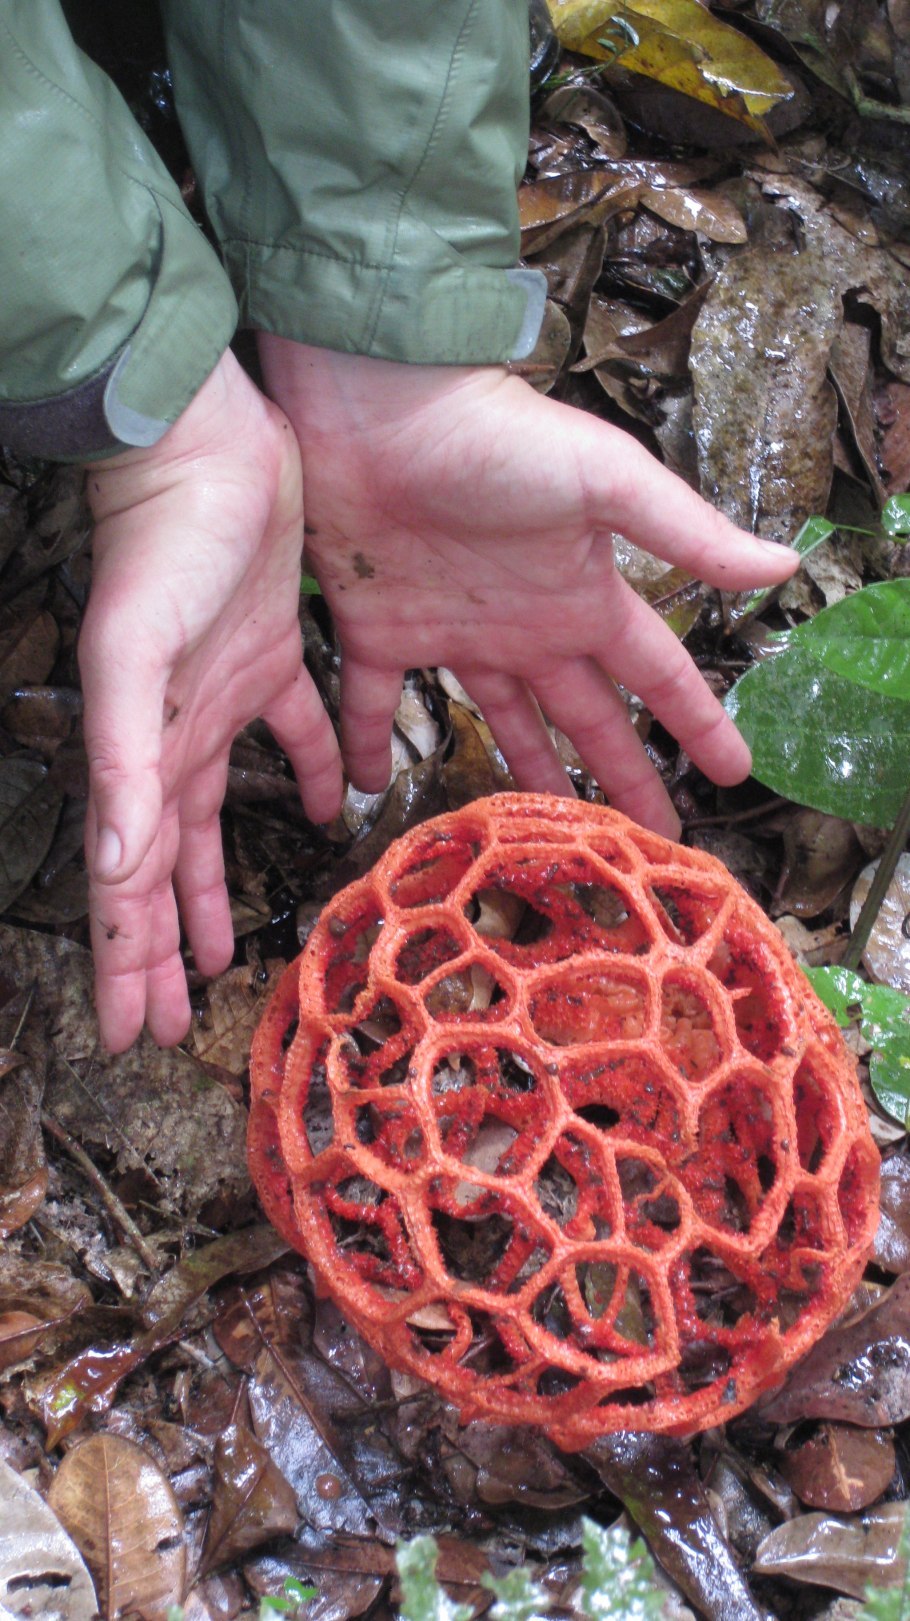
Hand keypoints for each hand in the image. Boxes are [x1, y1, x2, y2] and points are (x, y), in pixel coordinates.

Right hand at [80, 350, 342, 1051]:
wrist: (205, 448)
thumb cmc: (161, 548)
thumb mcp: (132, 657)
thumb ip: (125, 759)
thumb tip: (120, 865)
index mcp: (142, 756)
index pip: (129, 885)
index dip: (127, 961)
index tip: (130, 1033)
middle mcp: (176, 743)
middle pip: (165, 873)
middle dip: (161, 949)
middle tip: (169, 1020)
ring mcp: (224, 702)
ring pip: (220, 818)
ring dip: (216, 886)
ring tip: (222, 948)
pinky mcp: (272, 658)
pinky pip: (301, 732)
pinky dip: (314, 773)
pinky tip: (333, 808)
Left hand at [259, 340, 796, 837]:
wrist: (382, 404)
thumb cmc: (497, 434)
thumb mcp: (608, 480)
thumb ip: (687, 532)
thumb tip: (785, 566)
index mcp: (582, 597)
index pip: (655, 675)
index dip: (697, 724)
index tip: (733, 774)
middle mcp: (525, 625)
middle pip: (586, 717)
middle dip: (623, 774)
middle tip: (652, 839)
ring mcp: (455, 631)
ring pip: (498, 722)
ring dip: (523, 774)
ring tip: (545, 833)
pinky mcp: (380, 630)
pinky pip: (375, 701)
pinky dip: (370, 743)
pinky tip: (372, 785)